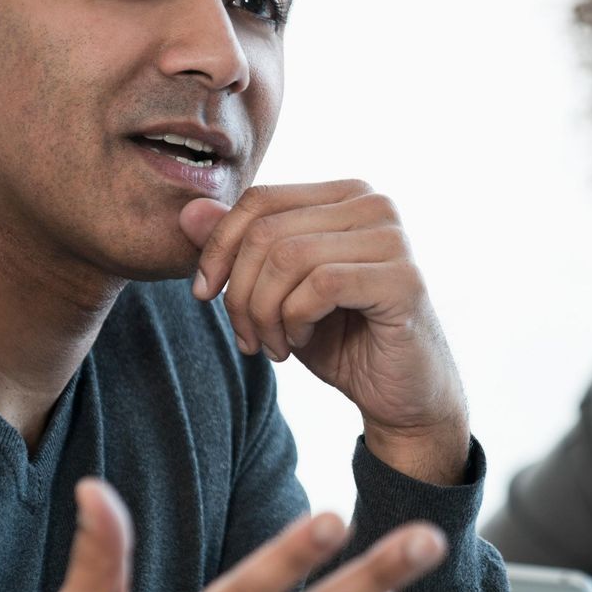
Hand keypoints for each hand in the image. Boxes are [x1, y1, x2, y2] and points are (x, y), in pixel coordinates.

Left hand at [181, 182, 467, 483]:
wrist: (401, 396)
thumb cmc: (342, 338)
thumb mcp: (276, 292)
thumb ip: (237, 249)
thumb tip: (188, 211)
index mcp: (345, 195)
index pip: (260, 200)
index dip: (218, 247)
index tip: (204, 295)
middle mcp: (374, 204)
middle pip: (268, 231)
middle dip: (240, 292)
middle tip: (248, 338)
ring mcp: (393, 239)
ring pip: (289, 257)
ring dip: (265, 313)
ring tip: (274, 346)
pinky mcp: (404, 280)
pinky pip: (321, 286)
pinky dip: (295, 320)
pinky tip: (300, 342)